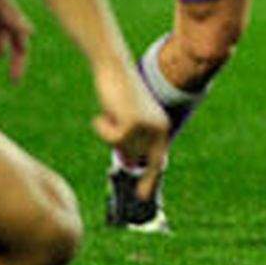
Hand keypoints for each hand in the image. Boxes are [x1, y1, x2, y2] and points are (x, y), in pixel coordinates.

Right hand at [92, 63, 169, 198]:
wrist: (114, 68)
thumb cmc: (119, 93)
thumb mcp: (127, 120)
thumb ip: (131, 142)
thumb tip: (130, 165)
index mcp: (162, 127)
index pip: (157, 161)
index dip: (150, 179)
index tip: (142, 196)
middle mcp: (159, 128)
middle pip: (133, 156)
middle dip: (118, 145)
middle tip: (111, 122)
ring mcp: (148, 126)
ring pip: (121, 148)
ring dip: (109, 134)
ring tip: (109, 114)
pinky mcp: (133, 123)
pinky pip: (112, 139)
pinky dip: (103, 129)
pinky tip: (103, 114)